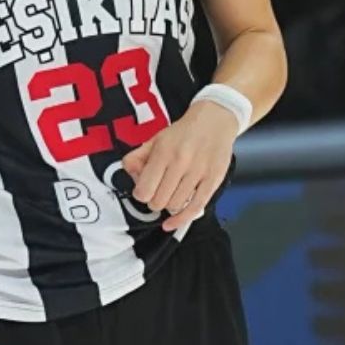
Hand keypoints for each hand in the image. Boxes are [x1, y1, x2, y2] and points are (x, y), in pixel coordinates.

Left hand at [122, 101, 238, 233]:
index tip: (143, 191)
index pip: (144, 190)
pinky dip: (181, 219)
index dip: (140, 194)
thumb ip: (137, 158)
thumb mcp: (155, 139)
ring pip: (175, 206)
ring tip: (170, 196)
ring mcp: (198, 173)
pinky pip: (195, 208)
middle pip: (159, 201)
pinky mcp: (213, 181)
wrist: (214, 121)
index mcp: (163, 152)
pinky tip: (172, 223)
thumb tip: (131, 176)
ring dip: (168, 206)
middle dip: (154, 201)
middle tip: (157, 193)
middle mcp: (181, 162)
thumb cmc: (184, 133)